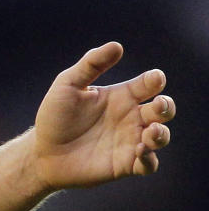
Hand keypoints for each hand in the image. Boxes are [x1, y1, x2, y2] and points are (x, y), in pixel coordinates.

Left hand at [32, 42, 174, 189]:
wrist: (43, 151)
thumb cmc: (55, 115)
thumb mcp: (68, 84)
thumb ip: (91, 64)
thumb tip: (117, 45)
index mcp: (120, 96)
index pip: (147, 85)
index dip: (154, 80)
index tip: (155, 77)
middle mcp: (130, 118)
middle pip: (162, 110)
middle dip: (167, 106)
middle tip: (159, 104)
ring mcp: (130, 141)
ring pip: (160, 137)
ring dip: (162, 134)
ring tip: (152, 130)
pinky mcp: (125, 164)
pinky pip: (148, 164)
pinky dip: (149, 159)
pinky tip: (140, 151)